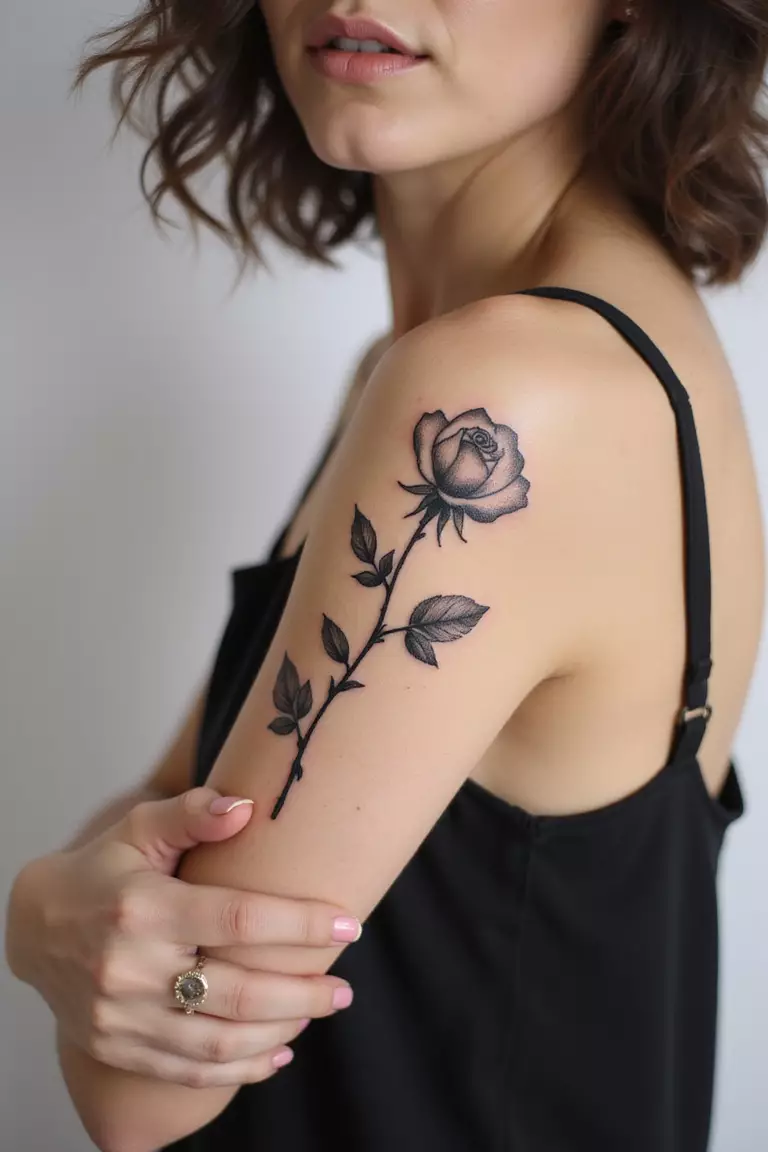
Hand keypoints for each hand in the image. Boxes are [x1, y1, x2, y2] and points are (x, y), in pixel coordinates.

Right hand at [6, 787, 360, 1087]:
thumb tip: (244, 808)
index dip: (299, 924)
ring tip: (319, 1011)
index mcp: (144, 908)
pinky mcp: (116, 1047)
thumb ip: (192, 814)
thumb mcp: (139, 829)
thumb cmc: (101, 870)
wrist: (35, 927)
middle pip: (238, 992)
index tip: (347, 924)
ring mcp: (121, 1016)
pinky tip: (276, 1053)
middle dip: (303, 993)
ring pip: (218, 1041)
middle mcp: (130, 968)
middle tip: (344, 987)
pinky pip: (188, 1071)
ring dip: (280, 1031)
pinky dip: (239, 1069)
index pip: (238, 919)